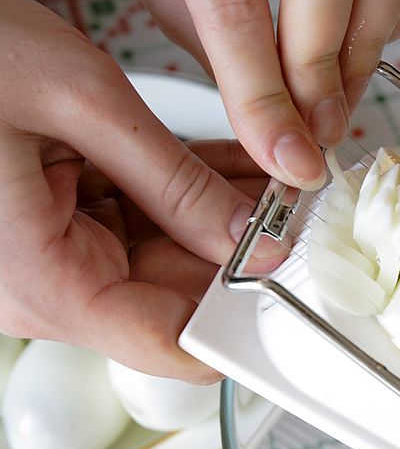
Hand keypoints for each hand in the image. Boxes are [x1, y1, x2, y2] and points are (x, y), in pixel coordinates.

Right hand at [0, 0, 282, 382]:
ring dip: (224, 214)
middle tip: (303, 210)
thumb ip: (175, 181)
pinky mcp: (54, 220)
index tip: (301, 291)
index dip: (245, 326)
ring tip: (279, 176)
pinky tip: (238, 167)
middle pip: (179, 294)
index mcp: (46, 282)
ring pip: (166, 252)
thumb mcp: (79, 103)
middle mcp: (46, 283)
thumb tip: (251, 236)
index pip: (173, 345)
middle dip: (248, 252)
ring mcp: (50, 253)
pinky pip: (140, 218)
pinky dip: (188, 192)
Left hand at [121, 0, 399, 188]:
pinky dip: (385, 20)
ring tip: (333, 99)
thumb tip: (258, 94)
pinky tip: (354, 41)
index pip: (232, 4)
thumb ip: (204, 22)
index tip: (284, 156)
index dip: (259, 94)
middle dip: (324, 82)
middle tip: (317, 136)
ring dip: (361, 60)